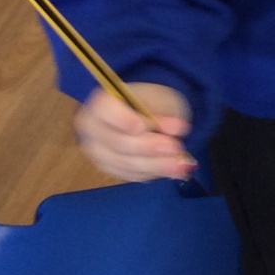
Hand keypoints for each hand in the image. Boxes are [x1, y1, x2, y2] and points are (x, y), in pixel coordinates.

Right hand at [73, 81, 196, 181]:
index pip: (105, 110)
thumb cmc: (151, 103)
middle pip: (118, 143)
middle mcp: (93, 130)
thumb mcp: (161, 99)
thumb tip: (175, 130)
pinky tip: (171, 170)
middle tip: (175, 147)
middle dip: (148, 147)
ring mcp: (99, 153)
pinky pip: (130, 175)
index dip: (122, 119)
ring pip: (126, 163)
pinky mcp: (110, 170)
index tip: (141, 126)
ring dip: (155, 165)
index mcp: (101, 104)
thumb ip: (166, 113)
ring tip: (180, 165)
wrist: (144, 115)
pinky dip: (152, 173)